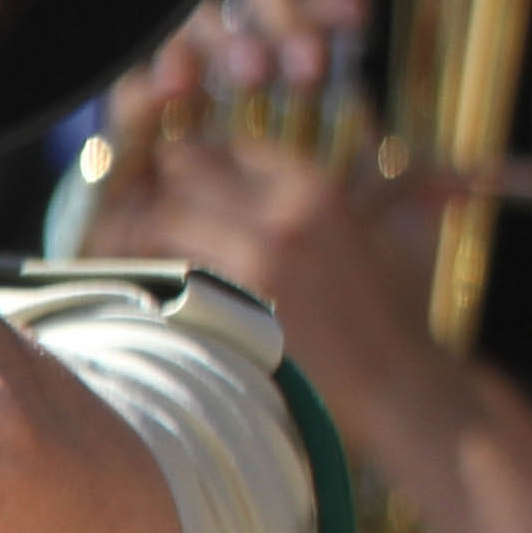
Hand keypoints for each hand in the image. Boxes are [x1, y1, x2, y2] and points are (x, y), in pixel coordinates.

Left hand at [82, 0, 452, 420]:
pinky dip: (139, 270)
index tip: (188, 185)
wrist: (399, 387)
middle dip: (161, 185)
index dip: (204, 164)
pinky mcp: (224, 306)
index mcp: (318, 189)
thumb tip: (319, 152)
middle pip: (183, 166)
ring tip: (132, 249)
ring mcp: (248, 260)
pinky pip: (154, 269)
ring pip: (157, 215)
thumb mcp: (387, 231)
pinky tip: (141, 286)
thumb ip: (339, 193)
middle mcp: (280, 213)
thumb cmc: (396, 313)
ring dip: (138, 228)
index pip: (232, 145)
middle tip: (149, 212)